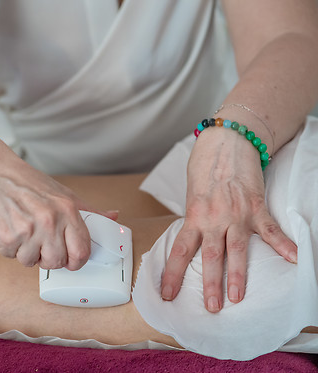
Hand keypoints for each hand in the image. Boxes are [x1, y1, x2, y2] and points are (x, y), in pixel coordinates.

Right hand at [0, 158, 117, 269]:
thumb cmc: (25, 182)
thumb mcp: (62, 193)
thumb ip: (88, 210)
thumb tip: (113, 217)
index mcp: (67, 210)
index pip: (81, 252)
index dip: (75, 260)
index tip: (69, 258)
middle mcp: (49, 221)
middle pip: (56, 262)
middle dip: (48, 257)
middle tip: (40, 242)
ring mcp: (26, 231)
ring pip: (31, 262)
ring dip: (26, 252)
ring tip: (22, 230)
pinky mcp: (5, 238)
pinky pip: (11, 257)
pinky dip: (9, 247)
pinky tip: (9, 228)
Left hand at [160, 128, 296, 311]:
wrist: (225, 143)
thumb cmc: (205, 169)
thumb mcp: (192, 197)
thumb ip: (195, 221)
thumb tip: (194, 242)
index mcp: (193, 216)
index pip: (180, 250)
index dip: (172, 273)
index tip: (167, 294)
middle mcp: (213, 218)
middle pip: (209, 256)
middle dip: (210, 283)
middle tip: (211, 307)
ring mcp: (235, 213)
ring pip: (236, 249)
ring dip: (237, 275)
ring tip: (237, 298)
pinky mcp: (256, 206)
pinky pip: (270, 229)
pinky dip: (283, 245)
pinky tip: (294, 259)